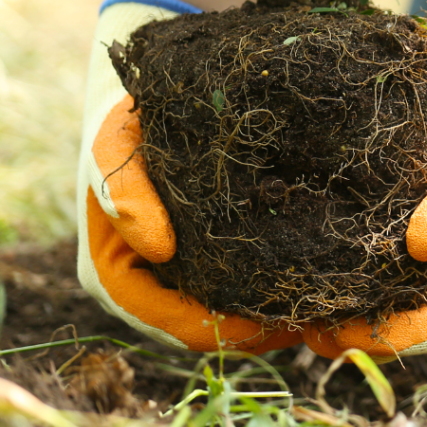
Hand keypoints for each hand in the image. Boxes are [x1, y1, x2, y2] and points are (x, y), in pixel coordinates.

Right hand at [77, 0, 301, 351]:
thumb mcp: (113, 144)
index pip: (170, 324)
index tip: (270, 324)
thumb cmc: (121, 120)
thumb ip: (123, 189)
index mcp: (110, 275)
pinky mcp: (194, 254)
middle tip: (310, 316)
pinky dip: (263, 281)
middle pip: (200, 327)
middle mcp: (140, 284)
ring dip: (263, 310)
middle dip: (252, 328)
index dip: (220, 332)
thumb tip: (158, 248)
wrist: (133, 94)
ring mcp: (167, 274)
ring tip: (317, 300)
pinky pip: (230, 282)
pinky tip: (303, 268)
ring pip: (219, 310)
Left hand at [303, 93, 426, 359]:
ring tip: (304, 304)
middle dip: (364, 325)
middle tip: (307, 326)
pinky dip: (367, 269)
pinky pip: (402, 269)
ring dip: (360, 301)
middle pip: (417, 322)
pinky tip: (323, 263)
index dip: (391, 332)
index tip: (339, 332)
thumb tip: (417, 243)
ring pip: (406, 300)